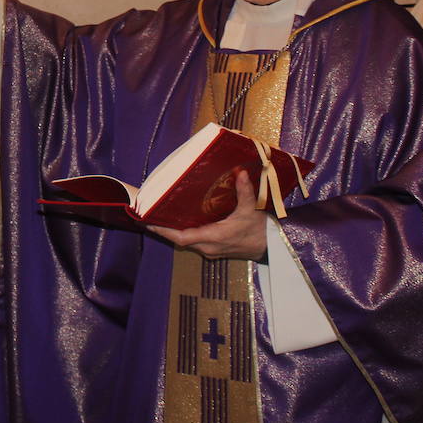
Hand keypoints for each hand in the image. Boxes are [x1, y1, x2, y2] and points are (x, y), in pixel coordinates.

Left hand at [147, 171, 267, 259]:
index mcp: (214, 237)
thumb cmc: (261, 231)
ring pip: (187, 240)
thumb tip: (240, 173)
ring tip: (161, 214)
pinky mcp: (215, 249)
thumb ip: (244, 191)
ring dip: (174, 230)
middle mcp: (209, 247)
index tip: (148, 222)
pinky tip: (181, 219)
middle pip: (180, 239)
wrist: (273, 247)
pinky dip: (185, 231)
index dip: (164, 230)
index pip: (181, 237)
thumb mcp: (252, 210)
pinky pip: (194, 241)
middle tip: (150, 214)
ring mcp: (211, 250)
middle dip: (164, 228)